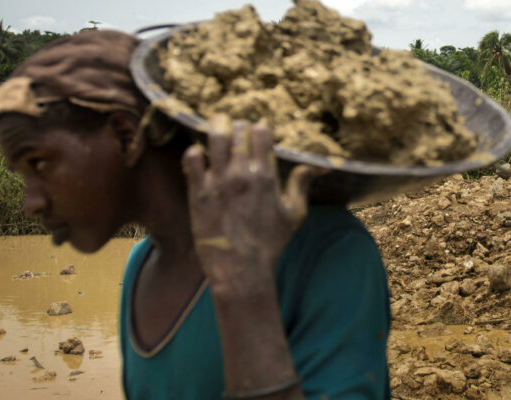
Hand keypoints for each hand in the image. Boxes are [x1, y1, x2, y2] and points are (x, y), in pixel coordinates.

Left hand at [182, 119, 325, 293]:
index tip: (257, 130)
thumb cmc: (270, 244)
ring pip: (214, 138)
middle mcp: (241, 174)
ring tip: (217, 127)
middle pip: (237, 131)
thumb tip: (318, 166)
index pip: (261, 133)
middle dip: (238, 125)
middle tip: (236, 128)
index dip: (259, 128)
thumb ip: (301, 185)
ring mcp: (218, 181)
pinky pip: (192, 159)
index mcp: (266, 176)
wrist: (241, 269)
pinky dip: (195, 152)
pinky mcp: (199, 192)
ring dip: (216, 128)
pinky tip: (198, 154)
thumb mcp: (294, 214)